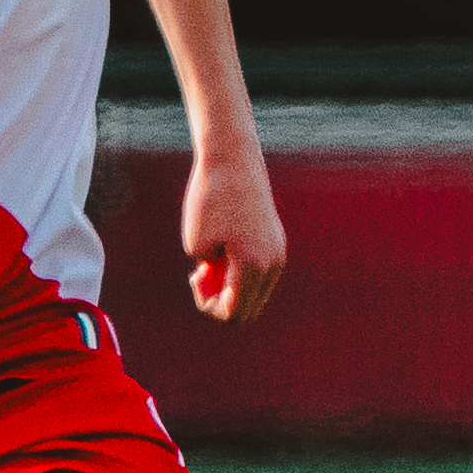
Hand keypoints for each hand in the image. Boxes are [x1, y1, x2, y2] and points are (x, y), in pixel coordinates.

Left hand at [181, 148, 285, 322]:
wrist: (233, 159)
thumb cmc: (210, 199)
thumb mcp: (196, 244)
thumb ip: (208, 275)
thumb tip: (221, 286)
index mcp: (252, 267)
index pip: (234, 313)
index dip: (208, 306)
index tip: (194, 277)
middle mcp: (272, 264)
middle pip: (248, 310)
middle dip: (222, 301)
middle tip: (201, 273)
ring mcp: (278, 252)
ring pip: (256, 292)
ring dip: (232, 287)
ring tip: (211, 259)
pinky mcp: (277, 241)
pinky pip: (260, 273)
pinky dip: (242, 272)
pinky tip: (224, 248)